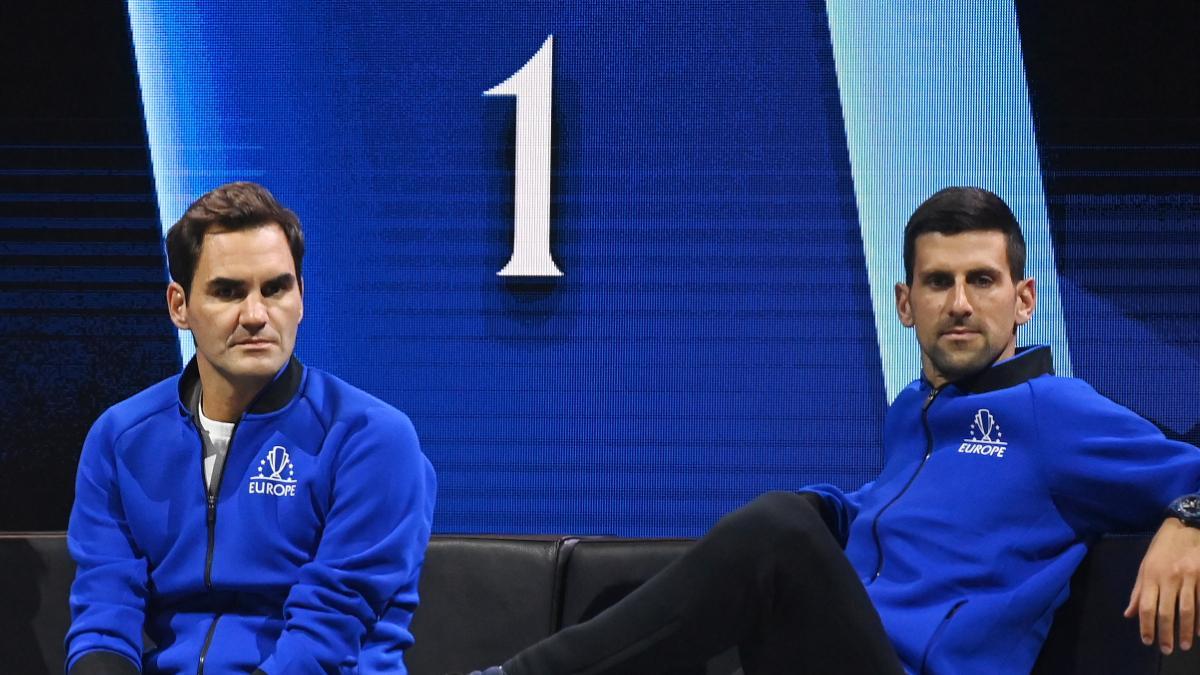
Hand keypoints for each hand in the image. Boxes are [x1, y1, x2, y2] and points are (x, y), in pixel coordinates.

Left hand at [1124, 517, 1199, 653]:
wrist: (1186, 527)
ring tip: (1184, 645)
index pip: (1146, 606)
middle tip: (1167, 650)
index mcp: (1150, 575)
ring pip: (1187, 610)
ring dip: (1185, 630)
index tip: (1147, 641)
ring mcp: (1188, 577)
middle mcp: (1168, 577)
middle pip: (1166, 611)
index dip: (1146, 626)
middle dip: (1166, 633)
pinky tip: (1199, 631)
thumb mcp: (1145, 565)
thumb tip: (1129, 614)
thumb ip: (1138, 591)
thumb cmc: (1162, 548)